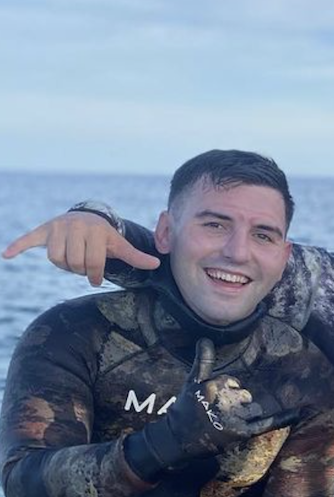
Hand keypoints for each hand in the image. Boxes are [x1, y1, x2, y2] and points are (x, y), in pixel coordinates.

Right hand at [3, 211, 160, 286]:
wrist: (86, 217)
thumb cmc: (104, 236)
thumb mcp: (119, 245)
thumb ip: (135, 256)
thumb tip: (157, 265)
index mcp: (94, 231)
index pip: (92, 264)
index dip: (95, 276)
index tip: (96, 279)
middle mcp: (74, 226)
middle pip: (72, 263)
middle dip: (79, 270)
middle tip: (84, 265)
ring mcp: (56, 228)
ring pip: (55, 259)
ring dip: (63, 265)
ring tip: (72, 259)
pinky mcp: (43, 230)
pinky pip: (28, 240)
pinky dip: (17, 247)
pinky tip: (7, 255)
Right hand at [123, 339, 299, 479]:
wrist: (178, 440)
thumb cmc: (185, 409)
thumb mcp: (192, 383)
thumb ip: (203, 361)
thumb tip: (205, 338)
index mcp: (214, 385)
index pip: (232, 382)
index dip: (226, 390)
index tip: (214, 401)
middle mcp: (226, 400)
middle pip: (245, 395)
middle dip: (237, 402)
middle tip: (219, 413)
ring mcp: (234, 417)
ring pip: (252, 407)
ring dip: (246, 412)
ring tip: (229, 420)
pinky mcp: (241, 432)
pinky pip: (266, 423)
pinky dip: (282, 419)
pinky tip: (298, 413)